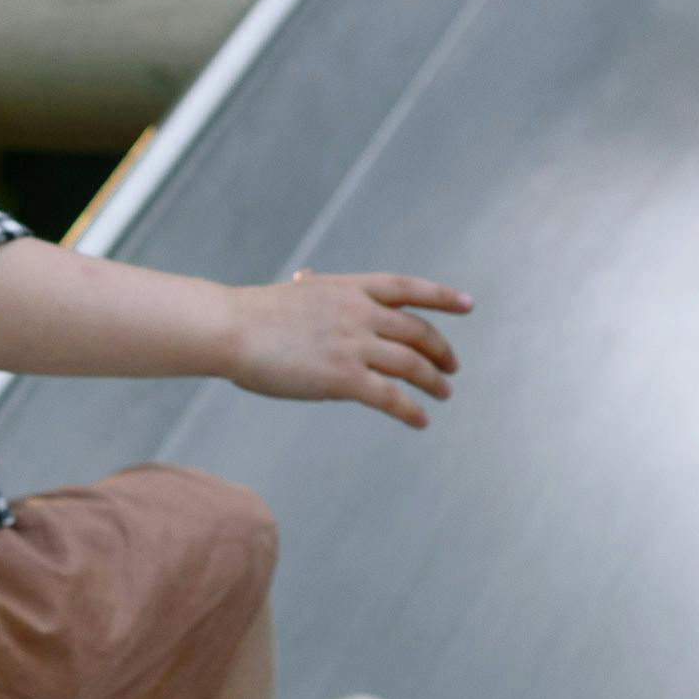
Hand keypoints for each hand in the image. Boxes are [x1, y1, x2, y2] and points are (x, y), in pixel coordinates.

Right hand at [223, 269, 470, 429]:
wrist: (231, 329)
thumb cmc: (252, 315)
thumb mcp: (292, 292)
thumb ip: (312, 288)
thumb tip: (306, 278)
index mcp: (349, 288)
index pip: (408, 288)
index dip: (442, 297)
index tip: (468, 305)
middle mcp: (359, 313)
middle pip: (417, 331)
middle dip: (440, 350)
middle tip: (451, 367)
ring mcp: (354, 345)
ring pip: (412, 365)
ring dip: (433, 382)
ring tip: (443, 394)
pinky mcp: (344, 378)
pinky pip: (391, 397)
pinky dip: (411, 411)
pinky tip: (420, 421)